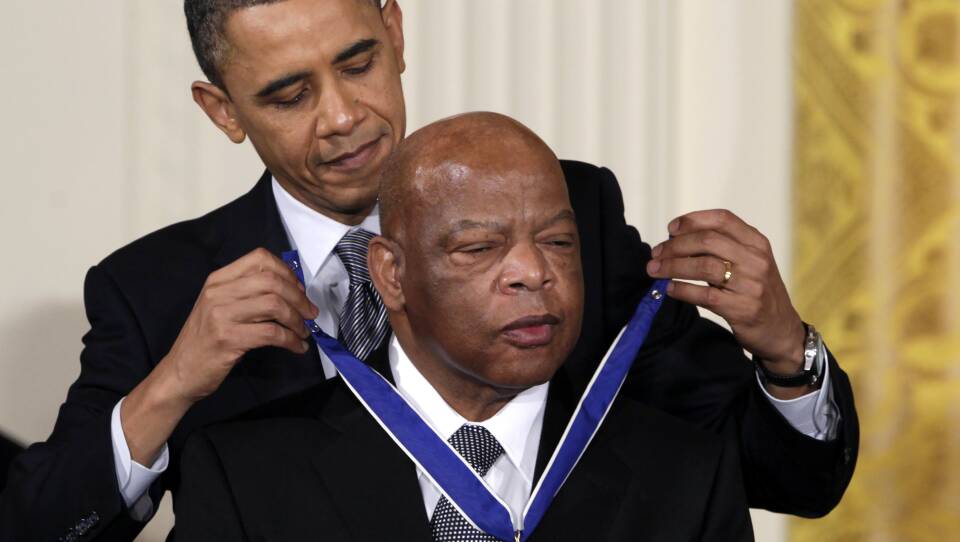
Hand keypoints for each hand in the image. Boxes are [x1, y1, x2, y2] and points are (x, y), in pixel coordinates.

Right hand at [160, 247, 318, 402]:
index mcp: (218, 280)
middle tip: (309, 314)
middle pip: (272, 281)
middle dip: (299, 298)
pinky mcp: (228, 339)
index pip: (260, 258)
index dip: (287, 272)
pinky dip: (291, 340)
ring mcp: (221, 315)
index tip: (299, 290)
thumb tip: (291, 289)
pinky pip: (271, 334)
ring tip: (303, 332)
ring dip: (297, 320)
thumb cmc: (206, 339)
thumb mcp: (220, 307)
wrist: (180, 372)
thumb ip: (247, 293)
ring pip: (274, 305)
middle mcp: (218, 292)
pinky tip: (297, 346)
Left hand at [646, 210, 805, 376]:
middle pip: (707, 241)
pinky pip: (705, 295)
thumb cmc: (756, 292)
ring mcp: (751, 285)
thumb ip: (723, 248)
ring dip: (673, 267)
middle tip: (656, 254)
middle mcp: (756, 260)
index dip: (692, 220)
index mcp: (757, 243)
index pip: (722, 219)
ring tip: (655, 270)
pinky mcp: (742, 308)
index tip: (671, 229)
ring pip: (703, 267)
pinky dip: (682, 290)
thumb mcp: (750, 262)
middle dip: (675, 246)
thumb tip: (675, 239)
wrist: (781, 330)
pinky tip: (670, 289)